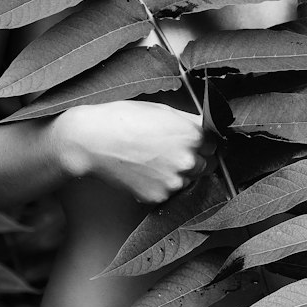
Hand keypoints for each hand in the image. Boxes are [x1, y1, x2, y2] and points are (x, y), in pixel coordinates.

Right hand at [50, 101, 215, 204]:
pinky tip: (143, 170)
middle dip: (193, 159)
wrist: (92, 140)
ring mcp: (173, 182)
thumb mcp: (161, 110)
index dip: (202, 143)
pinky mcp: (157, 196)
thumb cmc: (123, 119)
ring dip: (177, 174)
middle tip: (169, 151)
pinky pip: (168, 192)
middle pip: (205, 165)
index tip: (192, 142)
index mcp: (193, 136)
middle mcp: (188, 161)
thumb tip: (205, 127)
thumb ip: (188, 121)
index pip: (214, 145)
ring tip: (152, 160)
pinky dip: (159, 185)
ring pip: (187, 181)